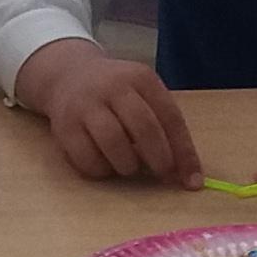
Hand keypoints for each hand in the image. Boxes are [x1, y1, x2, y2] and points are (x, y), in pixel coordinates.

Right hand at [16, 37, 198, 184]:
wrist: (67, 75)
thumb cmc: (116, 93)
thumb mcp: (143, 95)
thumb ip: (164, 126)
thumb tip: (185, 174)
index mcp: (141, 78)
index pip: (170, 117)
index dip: (184, 152)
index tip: (192, 181)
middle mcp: (113, 87)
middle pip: (144, 128)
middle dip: (159, 158)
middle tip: (162, 174)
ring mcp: (85, 106)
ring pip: (114, 143)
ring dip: (128, 165)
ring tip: (129, 165)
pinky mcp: (63, 127)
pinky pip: (87, 159)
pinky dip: (101, 170)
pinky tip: (105, 164)